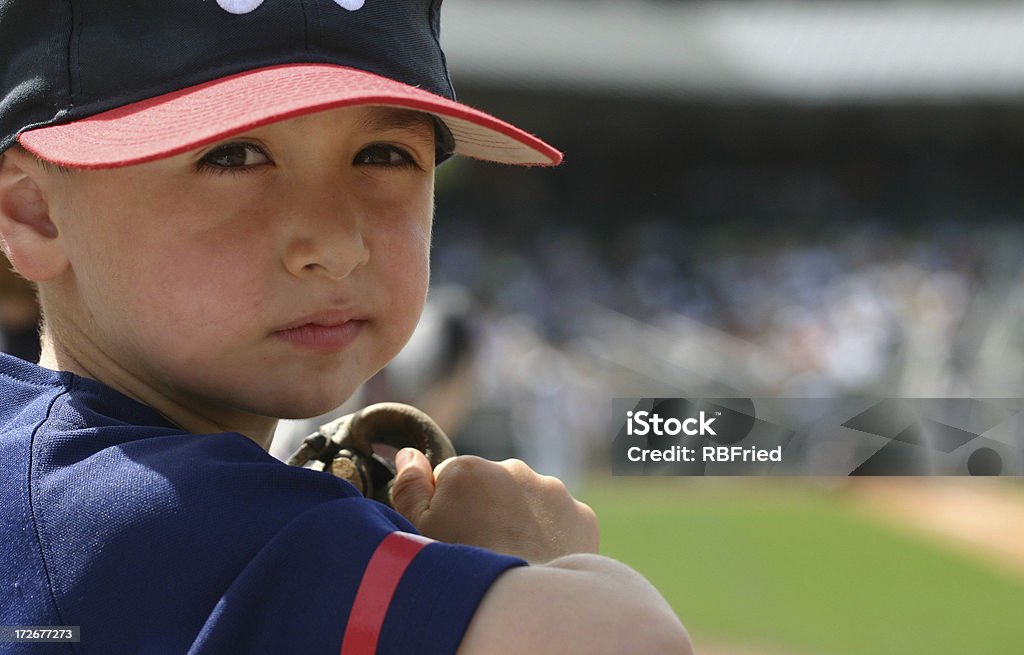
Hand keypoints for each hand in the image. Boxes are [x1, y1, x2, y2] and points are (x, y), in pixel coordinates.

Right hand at [390, 449, 598, 562]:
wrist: (527, 606)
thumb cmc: (460, 571)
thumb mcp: (416, 532)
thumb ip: (408, 488)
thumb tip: (409, 455)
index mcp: (467, 469)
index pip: (448, 479)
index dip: (445, 510)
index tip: (451, 538)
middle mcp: (512, 469)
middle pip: (490, 487)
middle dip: (485, 511)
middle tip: (481, 551)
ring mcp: (551, 490)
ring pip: (527, 502)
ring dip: (519, 523)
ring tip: (511, 560)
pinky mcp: (580, 515)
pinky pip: (559, 521)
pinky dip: (551, 538)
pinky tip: (540, 562)